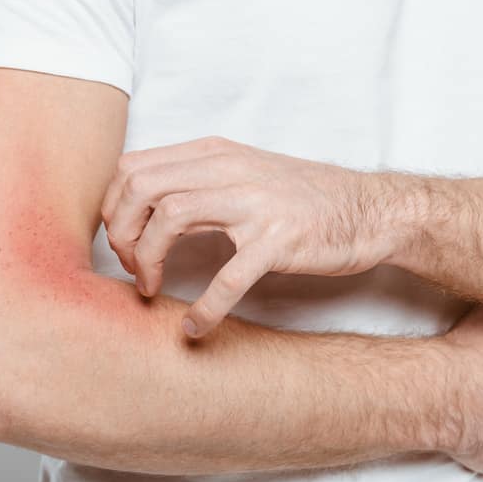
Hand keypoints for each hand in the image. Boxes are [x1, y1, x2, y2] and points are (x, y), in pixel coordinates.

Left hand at [100, 135, 391, 338]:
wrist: (369, 211)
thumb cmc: (303, 199)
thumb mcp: (243, 172)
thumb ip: (196, 180)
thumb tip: (139, 203)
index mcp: (214, 154)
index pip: (133, 167)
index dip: (114, 208)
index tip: (123, 241)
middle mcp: (229, 170)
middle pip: (141, 188)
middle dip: (122, 233)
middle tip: (133, 267)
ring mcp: (255, 203)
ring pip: (170, 217)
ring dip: (149, 259)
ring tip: (151, 288)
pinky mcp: (279, 240)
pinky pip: (228, 277)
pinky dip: (205, 307)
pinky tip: (197, 328)